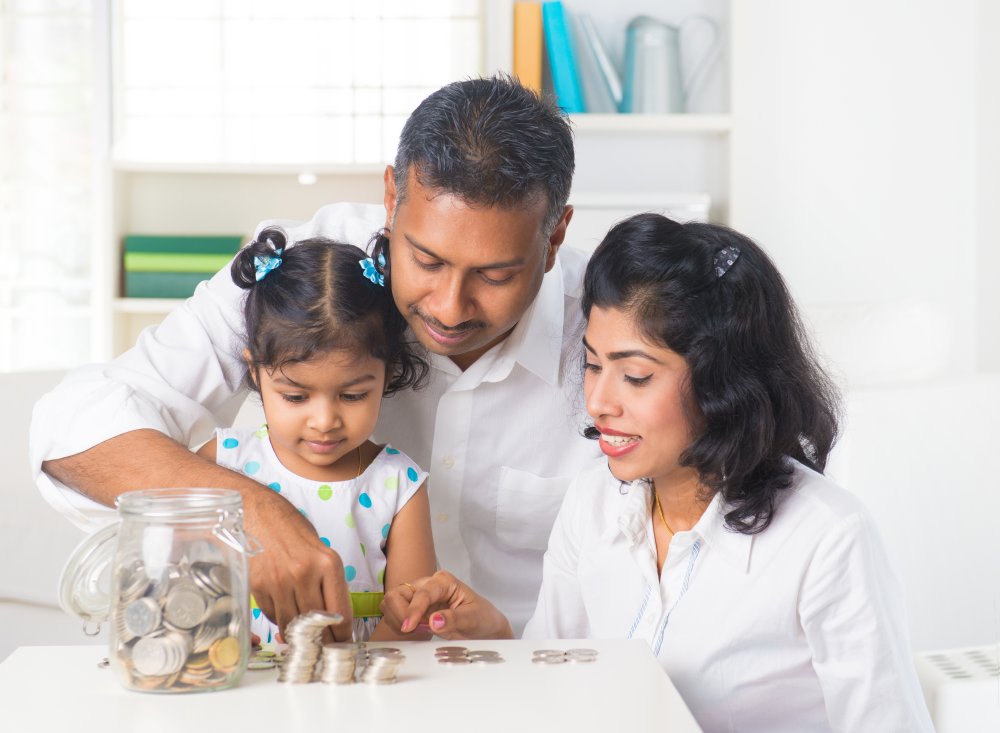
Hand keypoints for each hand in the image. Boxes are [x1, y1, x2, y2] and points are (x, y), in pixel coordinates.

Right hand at [243, 487, 352, 641]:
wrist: (256, 512)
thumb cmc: (292, 531)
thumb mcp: (320, 551)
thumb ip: (327, 582)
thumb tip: (332, 618)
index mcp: (328, 563)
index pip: (340, 611)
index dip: (343, 634)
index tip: (343, 643)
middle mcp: (305, 574)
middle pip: (317, 623)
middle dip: (322, 639)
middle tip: (324, 646)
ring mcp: (280, 582)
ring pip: (293, 623)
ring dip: (298, 632)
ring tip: (302, 633)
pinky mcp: (259, 587)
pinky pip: (273, 615)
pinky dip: (279, 618)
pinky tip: (283, 608)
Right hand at [380, 571, 513, 640]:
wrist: (484, 627)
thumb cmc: (482, 618)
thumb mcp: (473, 619)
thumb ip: (454, 619)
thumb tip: (434, 621)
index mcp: (444, 582)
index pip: (422, 593)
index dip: (413, 610)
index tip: (409, 628)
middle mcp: (428, 585)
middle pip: (398, 593)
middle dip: (400, 614)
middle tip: (412, 630)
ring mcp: (419, 596)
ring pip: (392, 602)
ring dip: (397, 619)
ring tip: (415, 631)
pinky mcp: (414, 608)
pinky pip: (394, 614)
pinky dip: (397, 624)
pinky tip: (413, 632)